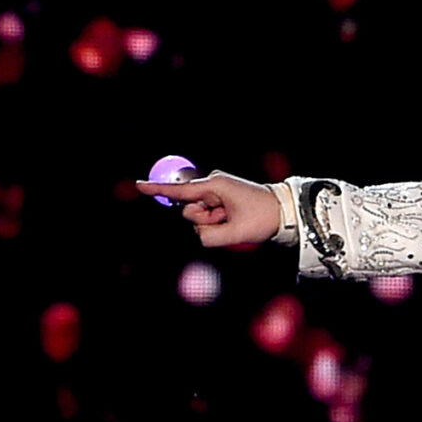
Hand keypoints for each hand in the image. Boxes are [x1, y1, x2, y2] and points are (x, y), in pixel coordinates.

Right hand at [129, 170, 283, 246]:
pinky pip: (210, 217)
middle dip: (205, 221)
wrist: (283, 211)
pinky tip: (235, 220)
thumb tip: (198, 233)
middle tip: (229, 221)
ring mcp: (216, 193)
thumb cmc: (262, 218)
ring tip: (235, 220)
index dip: (157, 190)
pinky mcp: (220, 200)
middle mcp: (213, 186)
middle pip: (191, 211)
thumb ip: (209, 236)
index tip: (138, 185)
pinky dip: (220, 223)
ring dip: (215, 224)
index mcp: (215, 186)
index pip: (180, 191)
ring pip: (200, 217)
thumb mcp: (236, 233)